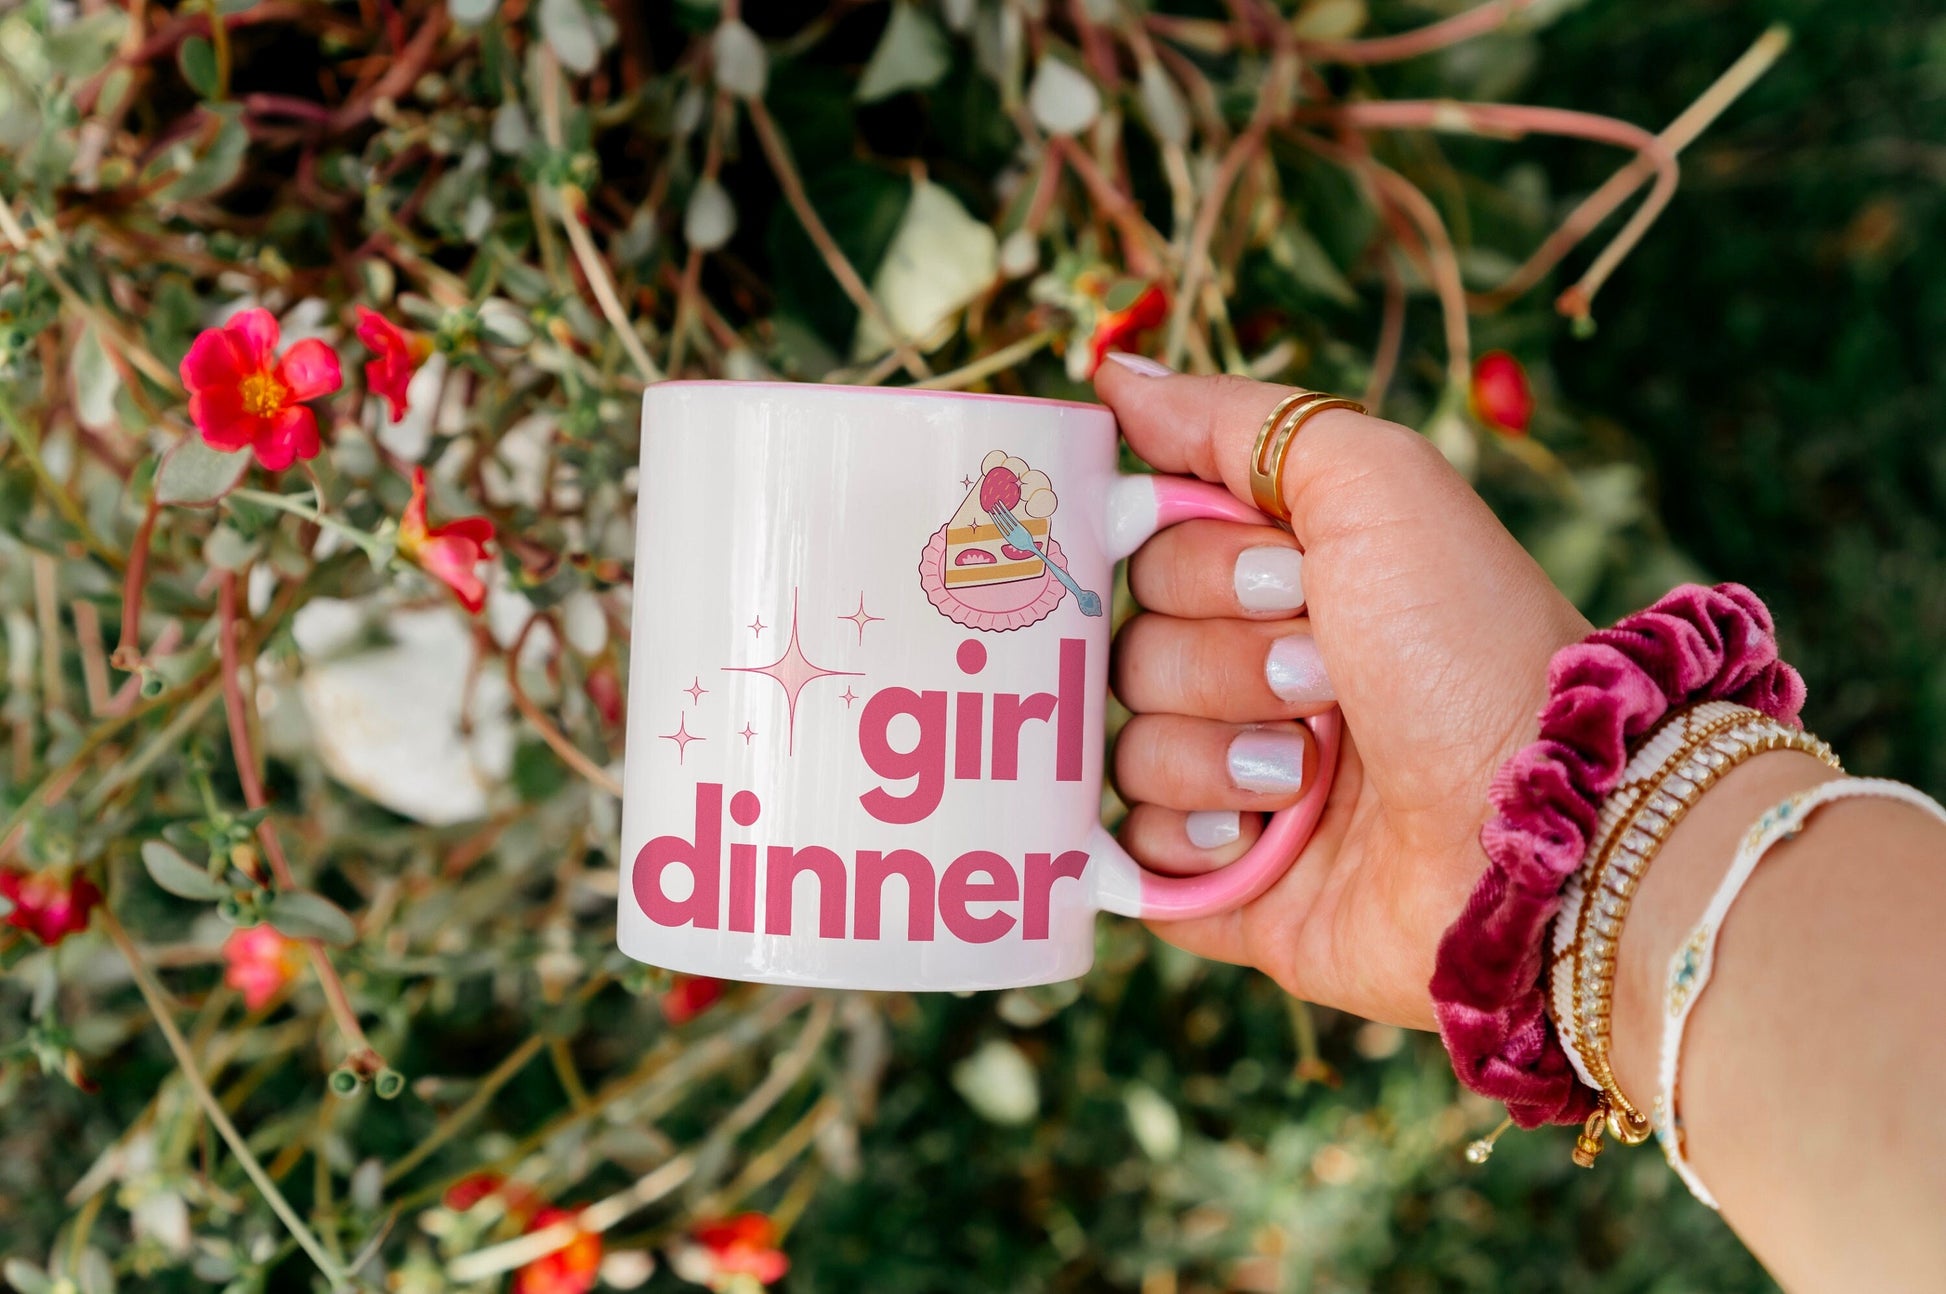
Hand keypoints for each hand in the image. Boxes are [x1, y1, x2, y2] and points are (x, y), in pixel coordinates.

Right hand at [1098, 358, 1590, 1028]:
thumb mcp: (1377, 487)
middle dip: (1221, 663)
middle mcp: (1257, 676)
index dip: (1194, 562)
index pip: (1152, 549)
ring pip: (1127, 748)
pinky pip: (1132, 855)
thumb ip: (1238, 421)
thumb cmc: (1471, 649)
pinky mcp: (1230, 888)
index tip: (1284, 577)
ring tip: (1311, 776)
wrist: (1548, 836)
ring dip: (1214, 754)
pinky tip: (1261, 844)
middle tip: (1323, 680)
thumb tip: (1109, 377)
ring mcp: (1241, 786)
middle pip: (1132, 648)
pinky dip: (1188, 843)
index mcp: (1286, 581)